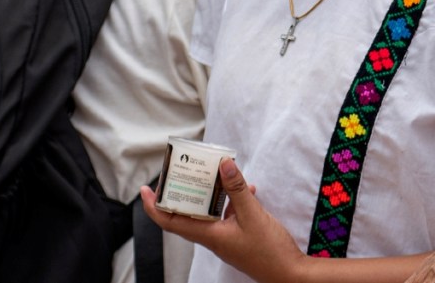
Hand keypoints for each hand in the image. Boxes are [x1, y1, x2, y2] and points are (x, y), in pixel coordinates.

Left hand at [142, 159, 308, 282]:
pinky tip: (248, 187)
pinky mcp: (239, 235)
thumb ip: (237, 189)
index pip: (171, 222)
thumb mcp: (253, 215)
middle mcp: (213, 236)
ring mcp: (226, 236)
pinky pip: (228, 213)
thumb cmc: (268, 250)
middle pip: (188, 213)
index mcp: (209, 235)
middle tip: (181, 169)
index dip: (155, 207)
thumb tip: (223, 164)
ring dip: (209, 191)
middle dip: (183, 190)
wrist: (288, 273)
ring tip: (213, 171)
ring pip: (209, 211)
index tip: (146, 190)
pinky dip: (233, 198)